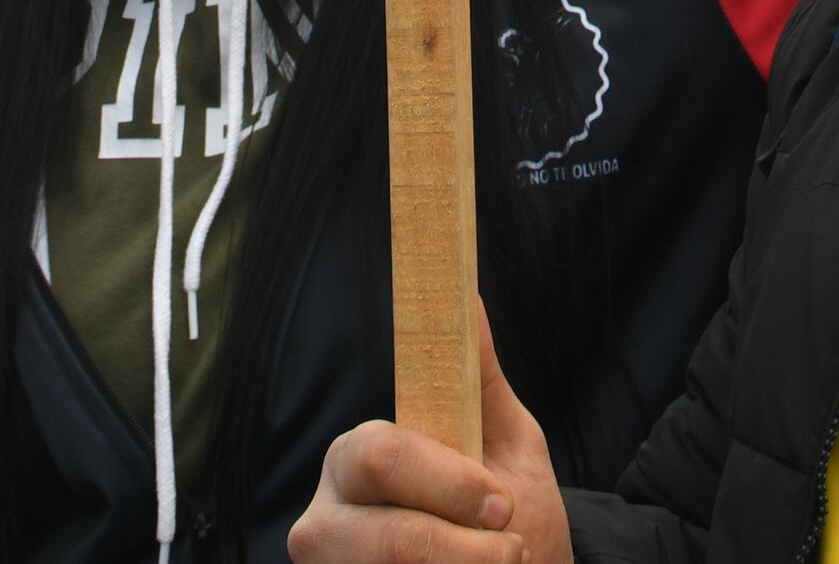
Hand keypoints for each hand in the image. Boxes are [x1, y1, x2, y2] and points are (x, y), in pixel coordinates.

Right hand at [295, 308, 566, 563]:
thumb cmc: (510, 512)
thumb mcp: (507, 444)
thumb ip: (480, 379)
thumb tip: (470, 299)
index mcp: (358, 455)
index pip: (384, 456)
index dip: (450, 484)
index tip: (502, 506)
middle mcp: (328, 515)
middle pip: (386, 537)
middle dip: (461, 548)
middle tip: (511, 551)